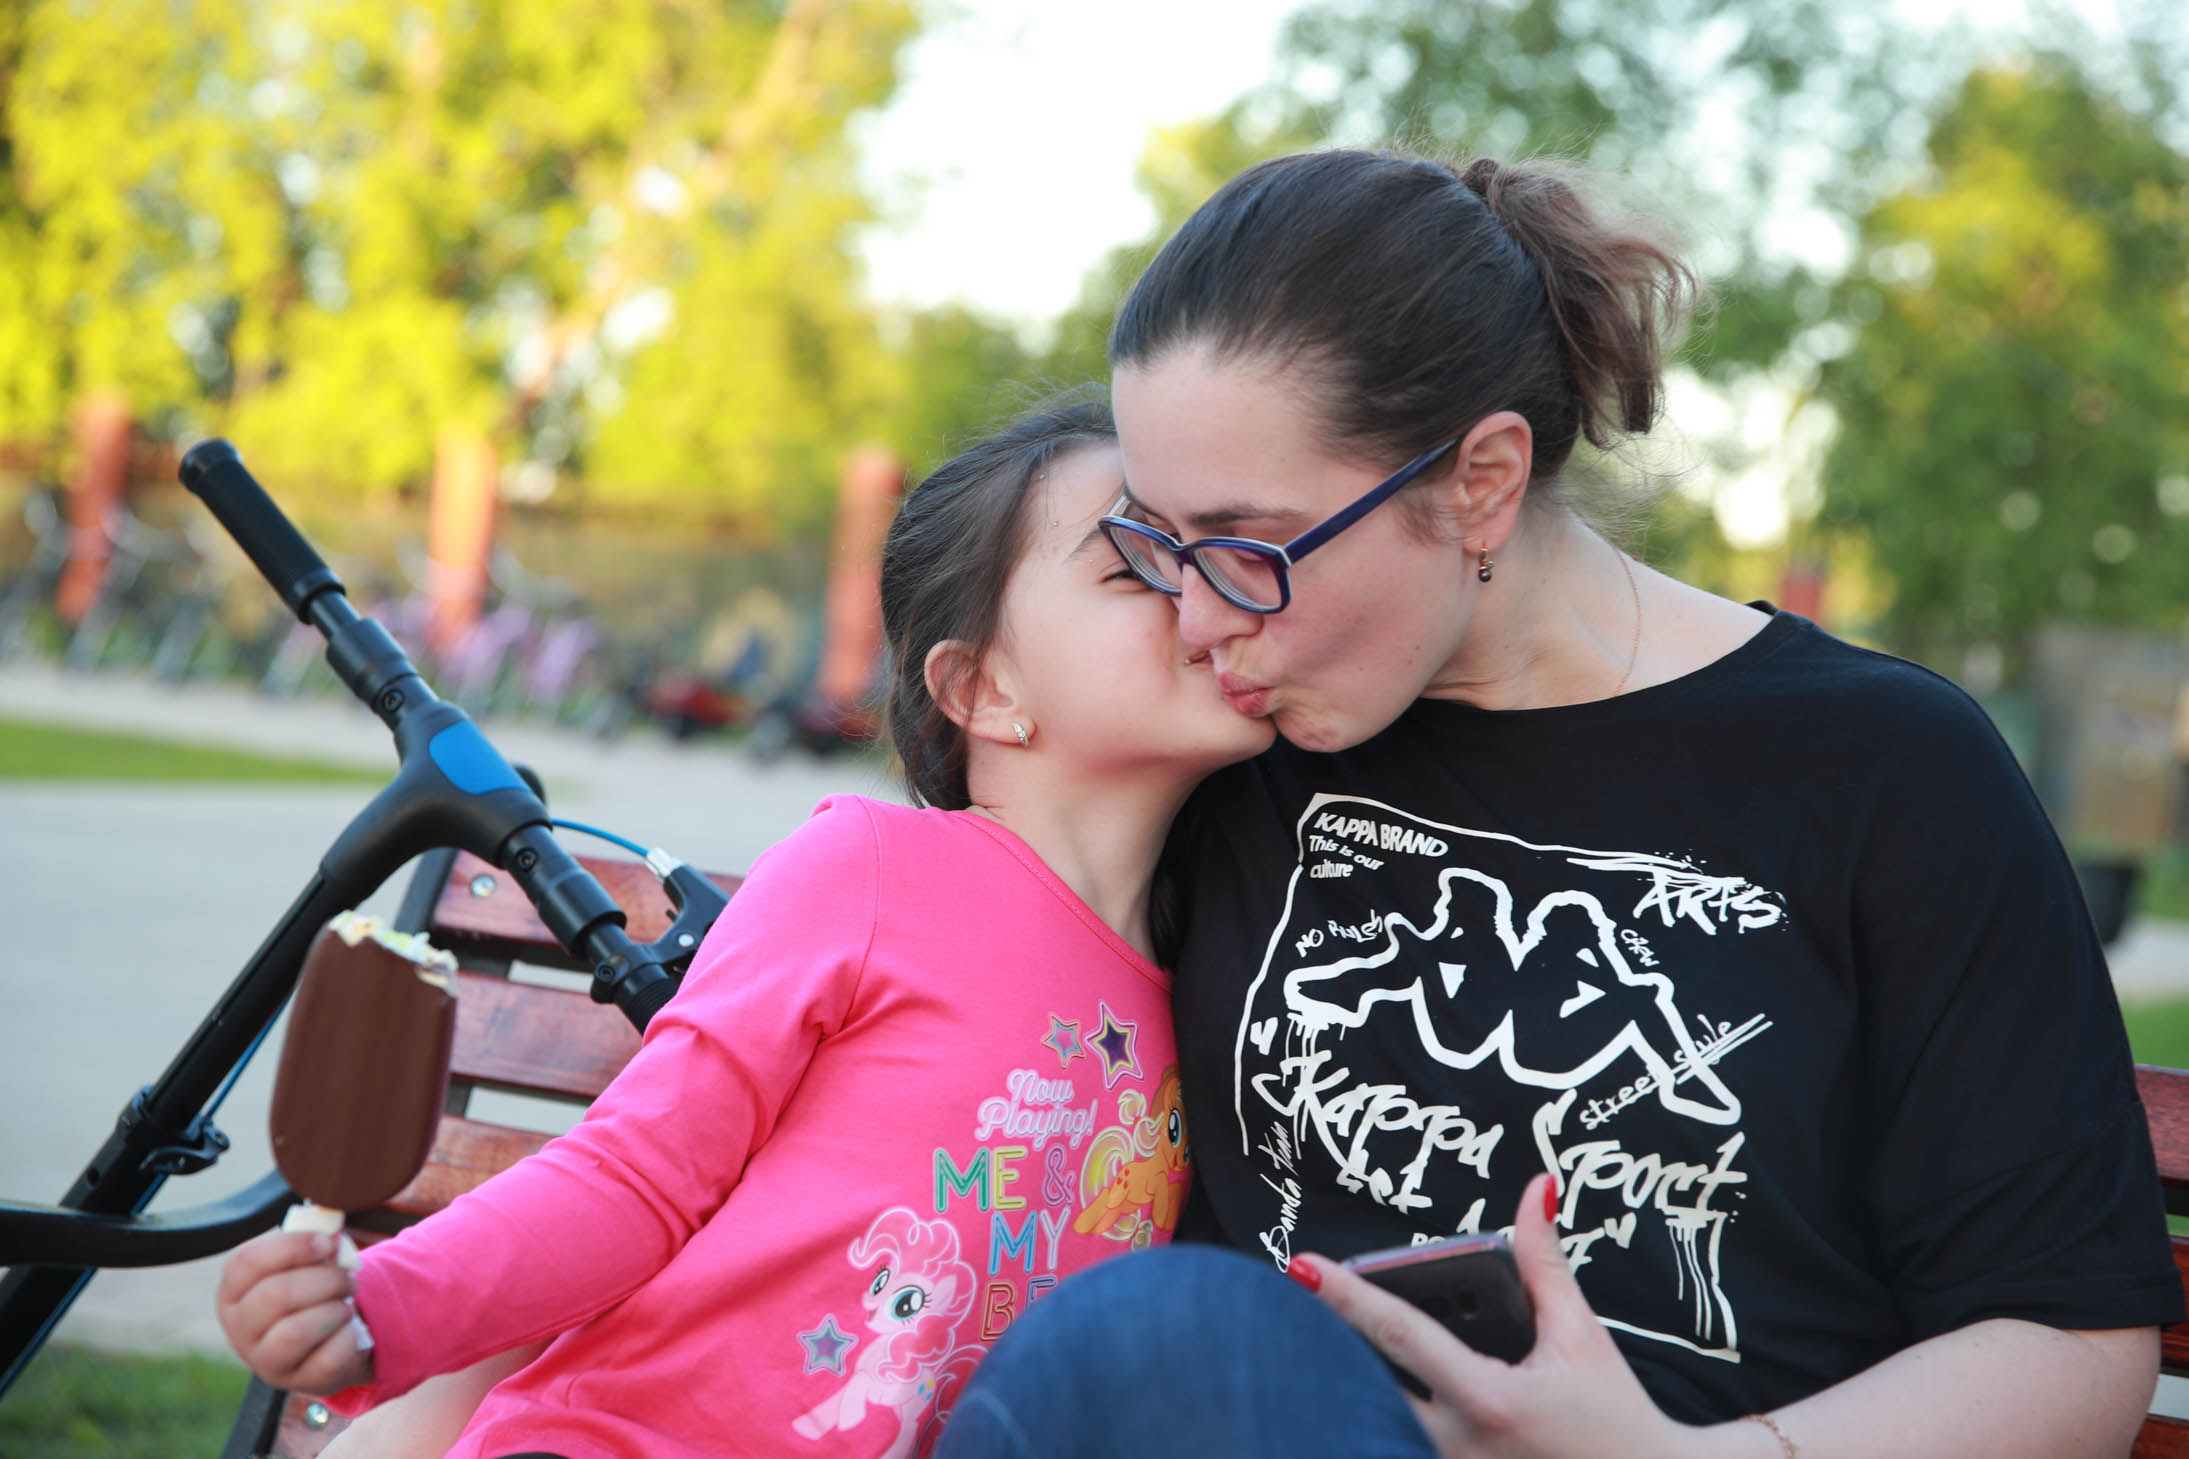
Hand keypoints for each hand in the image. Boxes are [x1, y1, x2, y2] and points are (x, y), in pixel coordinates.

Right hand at [217, 1228, 374, 1394]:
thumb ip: (313, 1246)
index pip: (246, 1262)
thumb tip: (332, 1235)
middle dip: (325, 1279)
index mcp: (233, 1292)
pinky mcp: (297, 1382)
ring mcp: (263, 1361)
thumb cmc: (312, 1293)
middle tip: (348, 1279)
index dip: (292, 1246)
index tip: (329, 1242)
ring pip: (296, 1332)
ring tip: (346, 1304)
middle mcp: (239, 1329)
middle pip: (276, 1295)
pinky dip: (349, 1338)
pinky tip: (349, 1331)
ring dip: (335, 1309)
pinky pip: (327, 1358)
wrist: (330, 1341)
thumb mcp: (305, 1266)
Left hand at [1296, 1174, 1718, 1458]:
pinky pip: (1402, 1440)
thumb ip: (1545, 1263)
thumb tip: (1535, 1188)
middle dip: (1348, 1334)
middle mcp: (1457, 1444)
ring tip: (1350, 1336)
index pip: (1399, 1334)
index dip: (1346, 1296)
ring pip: (1382, 1413)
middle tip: (1320, 1292)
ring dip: (1372, 1373)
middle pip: (1374, 1377)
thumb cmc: (1616, 1416)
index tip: (1301, 1264)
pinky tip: (1388, 1379)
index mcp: (1488, 1400)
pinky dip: (1392, 1408)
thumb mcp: (1581, 1336)